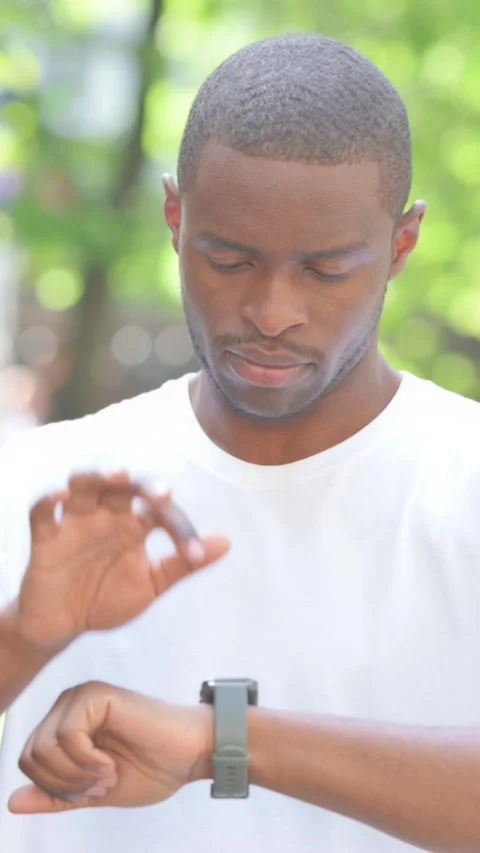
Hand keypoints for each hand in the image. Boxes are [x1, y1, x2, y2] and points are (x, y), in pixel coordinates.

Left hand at [8, 681, 212, 813]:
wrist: (190, 754)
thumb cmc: (150, 769)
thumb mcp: (91, 793)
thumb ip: (54, 796)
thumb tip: (10, 803)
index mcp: (65, 724)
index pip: (28, 761)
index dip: (55, 789)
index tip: (92, 792)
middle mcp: (68, 705)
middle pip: (30, 755)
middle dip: (63, 784)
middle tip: (100, 785)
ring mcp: (81, 697)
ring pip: (43, 747)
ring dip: (75, 775)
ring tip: (107, 774)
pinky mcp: (96, 695)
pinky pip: (67, 736)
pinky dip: (86, 761)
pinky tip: (110, 763)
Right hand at [16, 471, 229, 646]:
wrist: (64, 627)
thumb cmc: (106, 597)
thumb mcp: (150, 584)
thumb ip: (183, 564)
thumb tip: (227, 542)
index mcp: (133, 523)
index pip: (160, 510)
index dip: (179, 526)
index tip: (193, 553)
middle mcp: (105, 514)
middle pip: (122, 483)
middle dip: (143, 483)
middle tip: (162, 493)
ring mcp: (74, 522)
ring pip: (83, 482)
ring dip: (99, 473)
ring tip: (120, 473)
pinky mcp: (45, 538)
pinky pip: (42, 511)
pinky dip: (48, 499)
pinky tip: (60, 495)